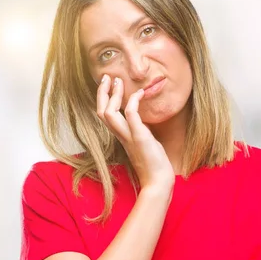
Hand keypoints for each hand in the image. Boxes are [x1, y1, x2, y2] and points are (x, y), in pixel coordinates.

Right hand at [97, 75, 174, 190]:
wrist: (158, 182)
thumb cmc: (154, 166)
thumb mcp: (145, 145)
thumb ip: (140, 134)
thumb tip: (143, 124)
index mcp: (121, 137)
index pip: (105, 116)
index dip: (104, 100)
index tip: (108, 85)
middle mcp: (121, 136)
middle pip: (102, 112)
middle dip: (102, 93)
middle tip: (107, 77)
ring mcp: (129, 137)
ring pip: (109, 114)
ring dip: (113, 95)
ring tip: (118, 81)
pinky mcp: (140, 137)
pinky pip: (131, 115)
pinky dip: (133, 102)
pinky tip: (140, 93)